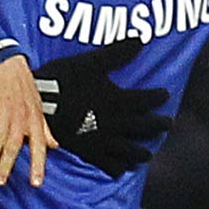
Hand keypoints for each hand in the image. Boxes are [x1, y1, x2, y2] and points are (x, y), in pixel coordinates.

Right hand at [0, 54, 55, 186]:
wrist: (6, 62)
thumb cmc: (22, 85)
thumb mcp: (38, 106)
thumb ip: (44, 129)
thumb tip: (54, 145)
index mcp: (35, 119)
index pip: (39, 147)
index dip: (38, 165)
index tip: (35, 183)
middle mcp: (22, 117)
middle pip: (15, 145)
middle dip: (7, 165)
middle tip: (0, 182)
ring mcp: (7, 110)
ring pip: (1, 137)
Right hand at [31, 36, 172, 177]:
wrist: (40, 104)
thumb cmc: (65, 80)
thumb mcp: (91, 62)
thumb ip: (117, 53)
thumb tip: (140, 40)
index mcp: (119, 101)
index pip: (148, 100)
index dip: (159, 96)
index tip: (165, 94)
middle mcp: (116, 124)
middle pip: (145, 127)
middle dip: (159, 125)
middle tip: (168, 124)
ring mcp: (104, 141)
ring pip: (131, 151)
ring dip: (143, 152)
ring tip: (148, 153)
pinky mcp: (89, 153)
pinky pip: (109, 165)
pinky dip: (118, 167)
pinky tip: (122, 168)